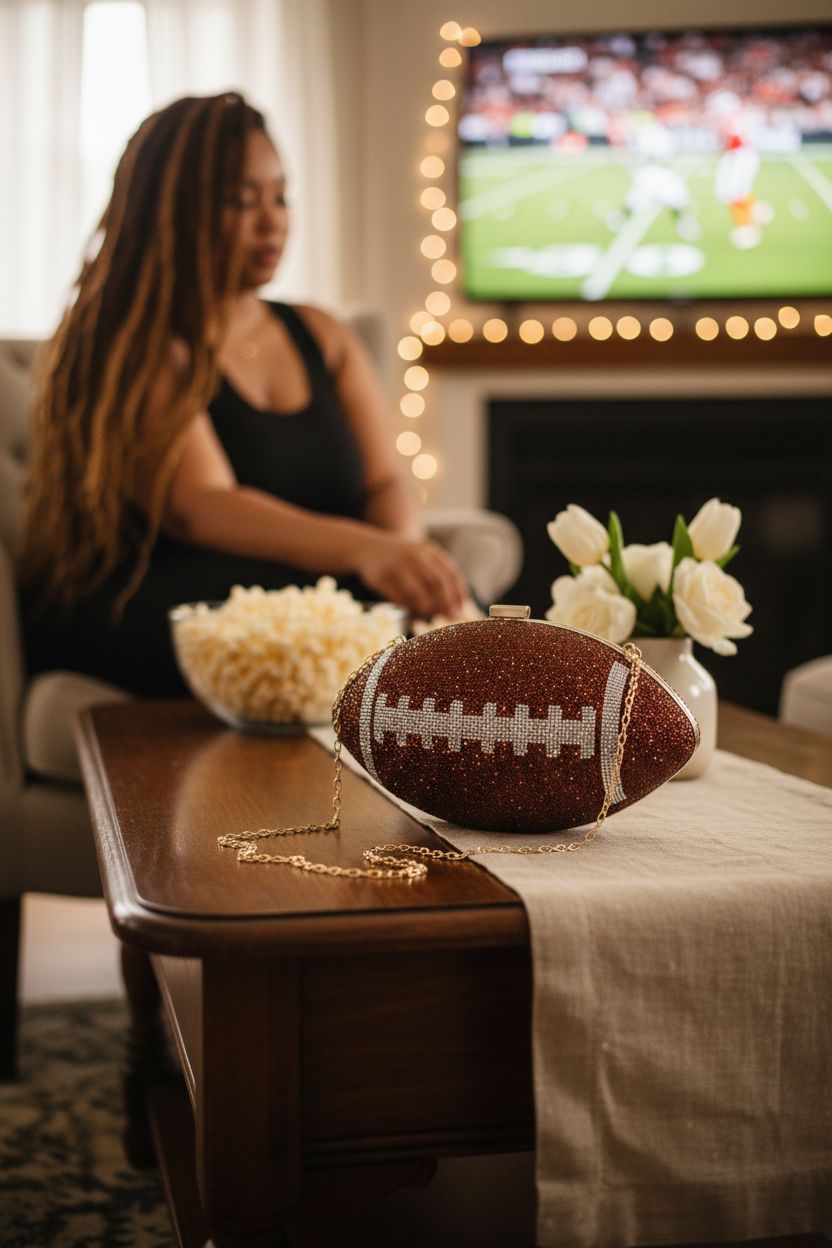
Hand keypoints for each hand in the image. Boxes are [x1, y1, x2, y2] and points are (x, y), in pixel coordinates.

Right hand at [354, 530, 469, 620]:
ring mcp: (396, 566)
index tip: (463, 609)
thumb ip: (439, 574)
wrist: (368, 547)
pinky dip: (409, 609)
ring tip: (430, 616)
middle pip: (436, 583)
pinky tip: (414, 615)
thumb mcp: (423, 556)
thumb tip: (460, 605)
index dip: (458, 593)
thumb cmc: (403, 558)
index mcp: (428, 550)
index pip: (449, 573)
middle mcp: (414, 556)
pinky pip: (399, 599)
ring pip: (417, 593)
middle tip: (451, 617)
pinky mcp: (380, 578)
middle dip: (446, 603)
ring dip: (427, 608)